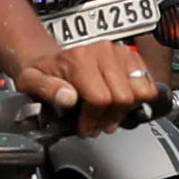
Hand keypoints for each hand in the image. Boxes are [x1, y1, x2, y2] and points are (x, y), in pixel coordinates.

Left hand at [13, 29, 160, 124]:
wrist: (50, 58)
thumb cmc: (42, 71)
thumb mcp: (30, 81)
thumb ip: (46, 89)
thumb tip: (68, 97)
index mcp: (79, 58)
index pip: (102, 99)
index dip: (94, 120)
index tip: (84, 127)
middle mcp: (103, 51)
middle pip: (123, 97)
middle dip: (109, 118)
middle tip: (95, 124)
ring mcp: (119, 52)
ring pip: (140, 92)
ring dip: (125, 110)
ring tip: (107, 114)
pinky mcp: (131, 56)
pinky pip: (148, 83)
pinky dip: (137, 99)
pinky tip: (118, 103)